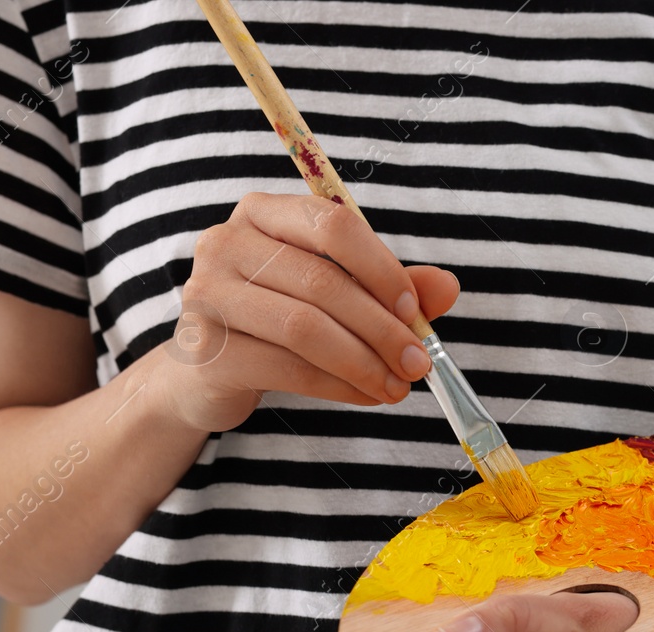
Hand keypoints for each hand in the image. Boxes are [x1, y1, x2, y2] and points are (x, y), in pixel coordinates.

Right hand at [155, 192, 460, 431]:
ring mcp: (207, 293)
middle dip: (382, 328)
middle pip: (322, 282)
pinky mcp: (205, 347)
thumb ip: (394, 287)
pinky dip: (339, 386)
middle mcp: (226, 242)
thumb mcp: (343, 295)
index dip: (382, 269)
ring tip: (398, 387)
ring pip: (304, 328)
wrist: (212, 369)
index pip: (332, 225)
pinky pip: (287, 368)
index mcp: (264, 213)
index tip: (416, 312)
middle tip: (419, 364)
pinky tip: (366, 395)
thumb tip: (448, 286)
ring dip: (364, 363)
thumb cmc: (284, 320)